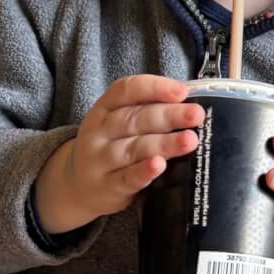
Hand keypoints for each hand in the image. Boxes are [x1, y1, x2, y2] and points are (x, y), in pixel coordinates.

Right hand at [34, 76, 204, 234]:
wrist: (77, 185)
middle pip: (135, 119)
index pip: (126, 90)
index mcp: (105, 107)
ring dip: (164, 143)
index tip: (181, 91)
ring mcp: (100, 159)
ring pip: (134, 148)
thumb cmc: (111, 145)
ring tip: (189, 140)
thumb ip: (148, 110)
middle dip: (169, 116)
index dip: (154, 88)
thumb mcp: (118, 122)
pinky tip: (159, 165)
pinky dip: (144, 172)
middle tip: (196, 115)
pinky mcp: (107, 186)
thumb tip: (191, 103)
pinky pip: (127, 178)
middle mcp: (99, 131)